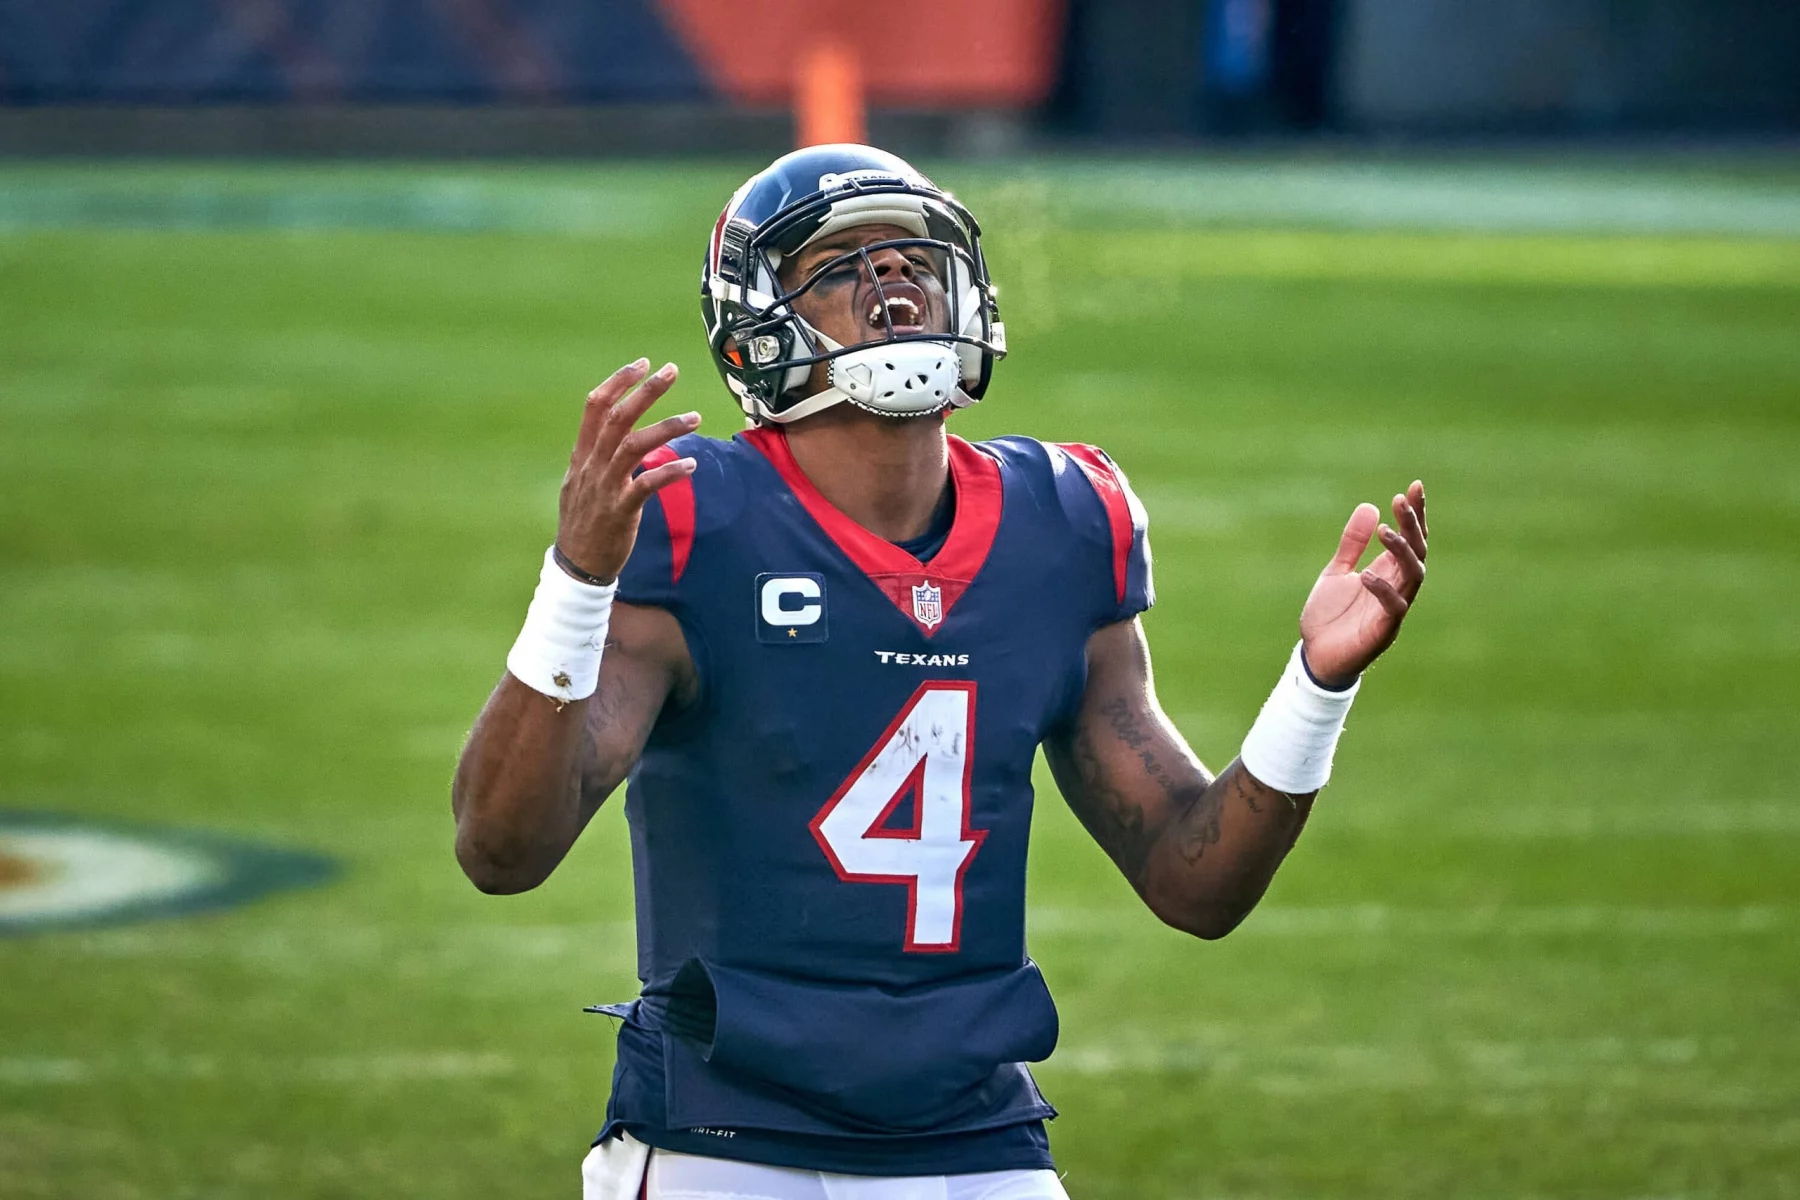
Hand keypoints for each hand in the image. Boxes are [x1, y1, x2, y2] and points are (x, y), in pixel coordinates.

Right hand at [555, 359, 699, 583]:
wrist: (577, 566)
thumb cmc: (585, 522)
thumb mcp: (582, 483)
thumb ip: (597, 457)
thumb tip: (615, 434)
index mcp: (582, 455)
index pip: (595, 406)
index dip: (618, 382)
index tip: (642, 363)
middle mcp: (592, 466)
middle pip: (617, 417)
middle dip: (645, 391)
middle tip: (671, 371)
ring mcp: (606, 487)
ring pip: (634, 446)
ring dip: (667, 427)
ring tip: (695, 417)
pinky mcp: (621, 510)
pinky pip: (647, 485)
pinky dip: (670, 472)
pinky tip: (691, 465)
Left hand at [1298, 481, 1427, 686]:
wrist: (1315, 655)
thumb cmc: (1330, 616)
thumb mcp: (1336, 571)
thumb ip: (1352, 544)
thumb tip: (1369, 507)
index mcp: (1387, 572)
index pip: (1411, 538)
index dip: (1416, 514)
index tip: (1416, 486)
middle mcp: (1396, 587)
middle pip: (1417, 552)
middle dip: (1412, 526)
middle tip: (1402, 501)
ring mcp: (1393, 609)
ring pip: (1412, 575)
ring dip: (1401, 552)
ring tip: (1386, 532)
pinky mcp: (1384, 630)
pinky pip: (1393, 607)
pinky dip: (1383, 589)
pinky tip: (1367, 575)